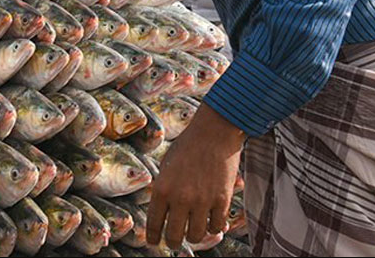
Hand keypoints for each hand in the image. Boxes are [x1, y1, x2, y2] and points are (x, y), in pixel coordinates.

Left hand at [146, 103, 243, 248]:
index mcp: (162, 188)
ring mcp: (202, 201)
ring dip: (193, 236)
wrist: (213, 133)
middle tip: (173, 241)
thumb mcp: (166, 166)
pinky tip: (210, 222)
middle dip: (172, 242)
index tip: (152, 242)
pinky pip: (216, 226)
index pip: (154, 224)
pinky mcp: (222, 200)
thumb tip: (163, 212)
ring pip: (196, 236)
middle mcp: (180, 198)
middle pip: (174, 236)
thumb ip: (164, 189)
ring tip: (192, 232)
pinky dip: (213, 227)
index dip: (152, 237)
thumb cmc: (187, 146)